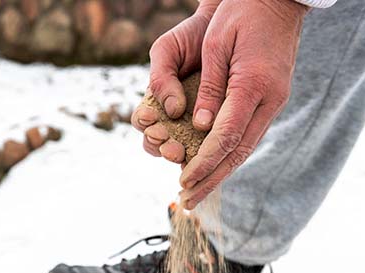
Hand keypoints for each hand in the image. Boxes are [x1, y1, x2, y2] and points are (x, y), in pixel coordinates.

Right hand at [131, 0, 220, 162]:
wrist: (220, 25)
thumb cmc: (189, 38)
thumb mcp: (167, 51)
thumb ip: (162, 79)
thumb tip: (173, 111)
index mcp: (154, 102)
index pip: (143, 123)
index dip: (146, 125)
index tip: (152, 119)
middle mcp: (170, 118)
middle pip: (157, 144)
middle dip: (162, 147)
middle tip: (171, 146)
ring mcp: (191, 125)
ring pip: (179, 151)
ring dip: (178, 155)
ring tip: (182, 152)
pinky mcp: (213, 128)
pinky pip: (206, 147)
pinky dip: (204, 154)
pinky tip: (205, 154)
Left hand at [180, 0, 307, 208]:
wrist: (275, 0)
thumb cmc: (241, 15)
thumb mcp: (218, 45)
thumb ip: (210, 89)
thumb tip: (201, 128)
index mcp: (254, 85)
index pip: (225, 136)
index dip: (204, 162)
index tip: (184, 181)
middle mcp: (269, 99)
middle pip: (238, 151)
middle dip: (211, 179)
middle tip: (188, 202)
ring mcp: (273, 101)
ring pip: (245, 147)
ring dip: (220, 173)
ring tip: (198, 193)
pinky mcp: (270, 100)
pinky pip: (248, 136)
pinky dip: (230, 156)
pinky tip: (215, 168)